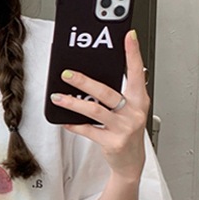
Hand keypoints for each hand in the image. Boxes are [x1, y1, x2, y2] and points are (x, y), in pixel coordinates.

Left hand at [50, 30, 147, 181]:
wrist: (130, 162)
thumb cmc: (127, 132)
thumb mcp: (129, 110)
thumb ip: (118, 94)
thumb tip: (93, 77)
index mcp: (140, 100)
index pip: (137, 72)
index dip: (133, 54)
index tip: (128, 36)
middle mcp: (134, 112)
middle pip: (106, 92)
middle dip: (84, 81)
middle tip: (66, 73)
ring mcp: (124, 128)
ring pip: (94, 110)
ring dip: (73, 103)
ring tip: (58, 97)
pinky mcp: (112, 142)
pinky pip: (88, 130)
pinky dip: (74, 124)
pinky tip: (64, 120)